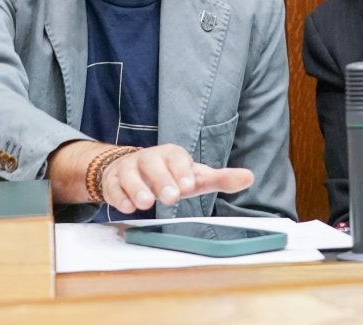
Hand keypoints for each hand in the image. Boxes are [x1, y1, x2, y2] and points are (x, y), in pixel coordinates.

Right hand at [100, 144, 253, 214]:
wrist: (132, 170)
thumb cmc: (170, 176)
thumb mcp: (194, 177)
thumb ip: (220, 179)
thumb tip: (249, 177)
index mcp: (172, 155)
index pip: (177, 158)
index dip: (182, 171)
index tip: (189, 186)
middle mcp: (149, 159)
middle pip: (153, 164)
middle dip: (162, 180)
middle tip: (172, 197)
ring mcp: (129, 169)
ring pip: (129, 174)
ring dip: (137, 188)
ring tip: (145, 203)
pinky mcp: (113, 182)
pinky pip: (113, 187)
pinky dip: (118, 197)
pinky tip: (126, 208)